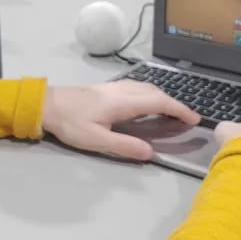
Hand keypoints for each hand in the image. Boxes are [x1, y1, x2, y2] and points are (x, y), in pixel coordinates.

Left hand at [41, 80, 199, 160]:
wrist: (47, 104)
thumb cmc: (70, 123)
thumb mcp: (97, 140)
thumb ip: (124, 145)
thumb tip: (150, 152)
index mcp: (122, 102)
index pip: (159, 102)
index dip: (178, 110)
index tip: (193, 119)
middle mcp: (121, 90)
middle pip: (155, 92)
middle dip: (174, 104)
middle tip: (186, 118)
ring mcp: (113, 87)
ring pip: (146, 87)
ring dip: (162, 97)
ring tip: (171, 112)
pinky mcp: (106, 88)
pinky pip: (137, 87)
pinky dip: (150, 94)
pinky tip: (146, 103)